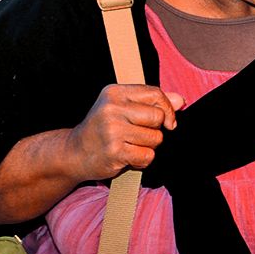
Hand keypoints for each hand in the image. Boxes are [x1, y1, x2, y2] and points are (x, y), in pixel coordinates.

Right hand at [70, 83, 184, 179]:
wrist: (74, 152)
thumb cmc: (103, 128)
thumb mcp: (123, 108)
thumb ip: (153, 102)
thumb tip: (180, 101)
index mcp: (114, 92)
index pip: (155, 94)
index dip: (167, 109)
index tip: (167, 121)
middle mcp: (111, 108)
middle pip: (158, 117)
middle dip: (155, 130)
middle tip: (138, 135)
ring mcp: (112, 130)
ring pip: (155, 138)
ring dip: (148, 146)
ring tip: (130, 145)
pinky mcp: (114, 151)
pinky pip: (147, 156)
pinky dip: (142, 160)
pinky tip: (127, 157)